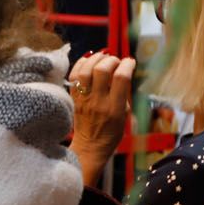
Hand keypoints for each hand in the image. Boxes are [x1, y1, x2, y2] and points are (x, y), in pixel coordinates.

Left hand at [69, 52, 136, 187]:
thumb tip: (124, 72)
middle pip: (101, 71)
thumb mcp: (125, 115)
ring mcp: (83, 99)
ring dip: (95, 59)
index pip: (121, 78)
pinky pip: (74, 75)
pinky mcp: (74, 98)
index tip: (130, 62)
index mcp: (114, 108)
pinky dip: (81, 64)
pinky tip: (90, 62)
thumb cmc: (112, 132)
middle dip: (111, 60)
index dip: (127, 65)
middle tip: (116, 61)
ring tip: (103, 57)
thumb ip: (124, 94)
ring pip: (85, 70)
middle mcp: (98, 102)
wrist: (90, 147)